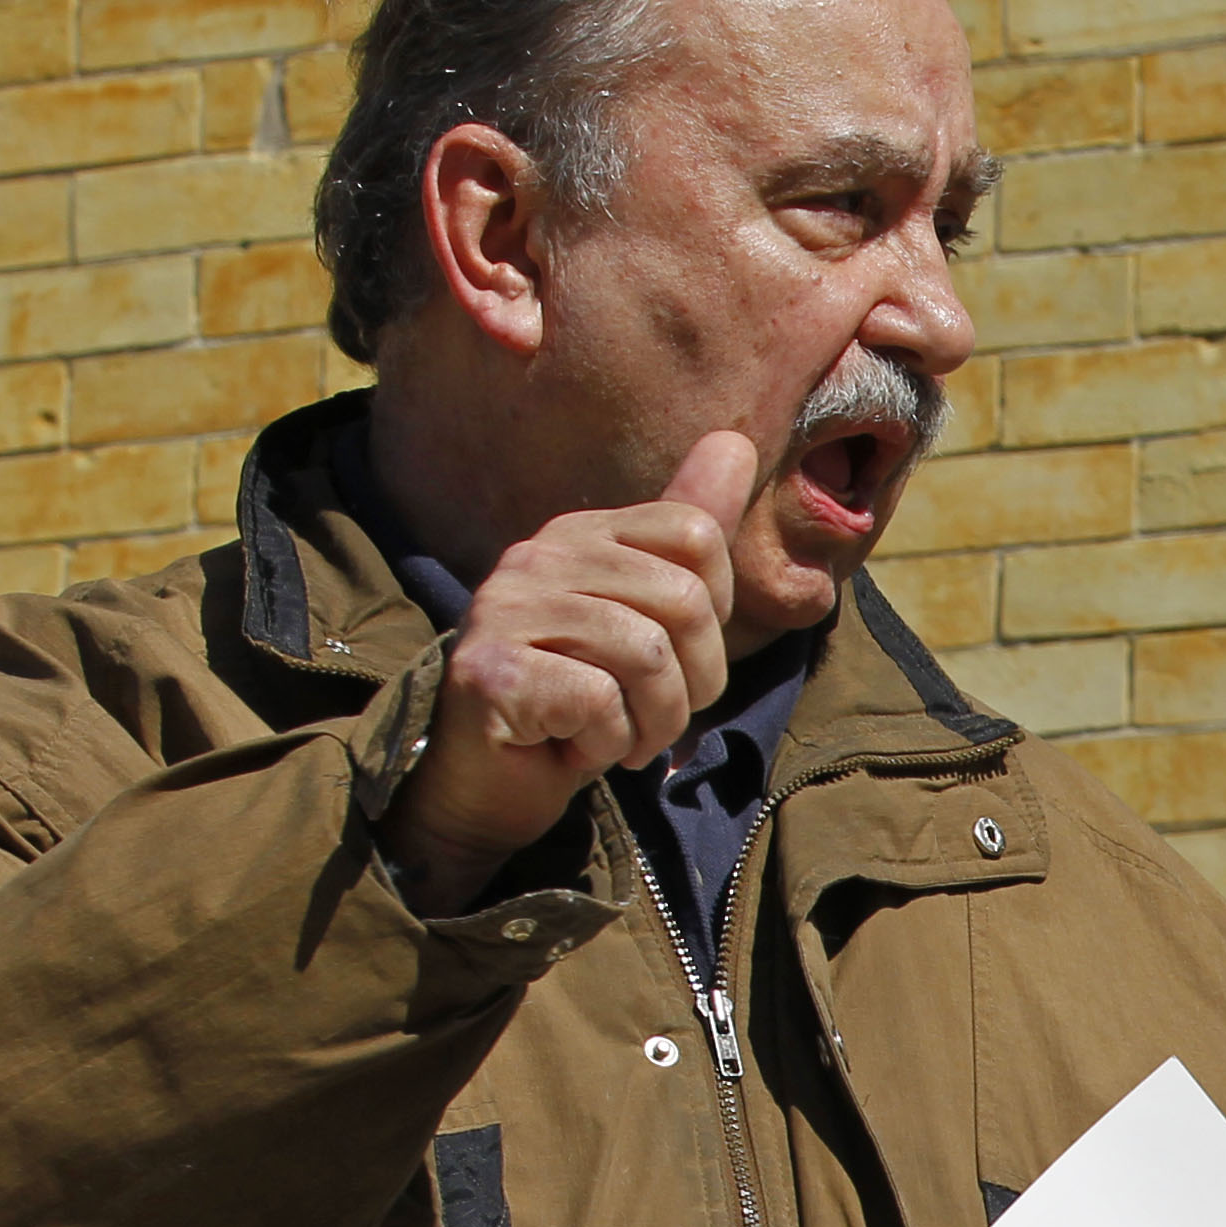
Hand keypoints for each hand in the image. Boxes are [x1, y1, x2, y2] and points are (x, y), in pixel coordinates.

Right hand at [379, 431, 755, 916]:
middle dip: (693, 684)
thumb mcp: (648, 616)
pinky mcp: (488, 672)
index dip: (713, 617)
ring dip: (652, 723)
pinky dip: (606, 744)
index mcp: (582, 533)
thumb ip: (687, 535)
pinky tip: (572, 747)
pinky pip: (598, 701)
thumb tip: (737, 442)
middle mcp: (538, 556)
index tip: (674, 659)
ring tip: (618, 737)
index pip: (698, 536)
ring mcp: (505, 609)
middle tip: (651, 717)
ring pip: (648, 656)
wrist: (491, 784)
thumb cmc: (579, 702)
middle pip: (686, 602)